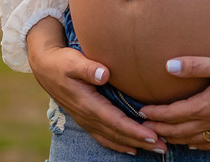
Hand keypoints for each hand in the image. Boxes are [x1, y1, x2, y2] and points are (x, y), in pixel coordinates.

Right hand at [26, 17, 167, 154]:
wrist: (45, 68)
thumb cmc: (62, 62)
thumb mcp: (73, 61)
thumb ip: (88, 68)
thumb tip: (104, 74)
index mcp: (88, 104)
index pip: (116, 122)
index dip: (134, 130)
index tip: (153, 135)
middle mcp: (88, 116)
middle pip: (118, 134)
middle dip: (141, 141)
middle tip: (164, 146)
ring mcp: (86, 120)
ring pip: (113, 138)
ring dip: (134, 144)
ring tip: (155, 149)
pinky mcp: (86, 119)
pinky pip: (104, 137)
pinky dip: (119, 144)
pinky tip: (131, 148)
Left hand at [137, 53, 209, 149]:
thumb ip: (194, 65)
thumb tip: (168, 66)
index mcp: (206, 105)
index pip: (174, 113)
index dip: (156, 114)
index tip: (141, 112)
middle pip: (180, 130)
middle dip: (160, 129)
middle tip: (144, 127)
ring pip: (194, 140)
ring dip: (175, 139)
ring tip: (161, 136)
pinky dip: (198, 146)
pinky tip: (192, 145)